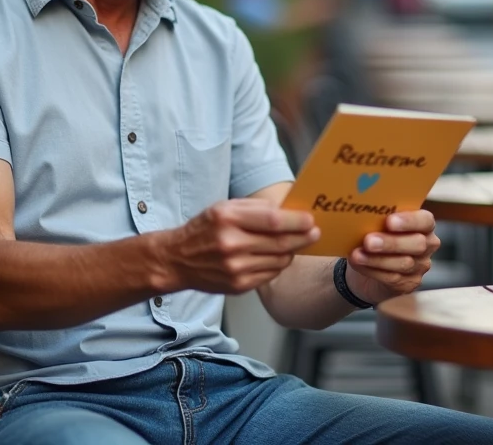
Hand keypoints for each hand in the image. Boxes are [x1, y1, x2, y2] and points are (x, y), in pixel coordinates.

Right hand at [163, 199, 318, 294]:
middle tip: (315, 233)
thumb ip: (254, 208)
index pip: (272, 221)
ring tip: (295, 243)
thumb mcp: (223, 207)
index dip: (296, 221)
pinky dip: (278, 265)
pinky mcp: (238, 285)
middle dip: (303, 237)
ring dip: (292, 251)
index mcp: (227, 219)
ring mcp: (235, 268)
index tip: (310, 219)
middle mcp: (231, 244)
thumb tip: (287, 211)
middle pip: (280, 242)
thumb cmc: (204, 229)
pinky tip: (276, 256)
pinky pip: (270, 274)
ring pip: (279, 260)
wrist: (177, 260)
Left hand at [346, 210, 439, 304]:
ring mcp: (420, 266)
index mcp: (423, 224)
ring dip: (377, 259)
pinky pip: (392, 278)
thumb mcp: (379, 223)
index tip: (389, 221)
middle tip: (369, 241)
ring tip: (357, 254)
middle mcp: (426, 245)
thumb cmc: (377, 235)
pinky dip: (372, 270)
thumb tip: (363, 215)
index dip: (409, 221)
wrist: (368, 265)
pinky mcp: (409, 283)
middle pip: (417, 244)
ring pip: (404, 263)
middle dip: (391, 243)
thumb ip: (378, 218)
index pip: (425, 220)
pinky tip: (358, 264)